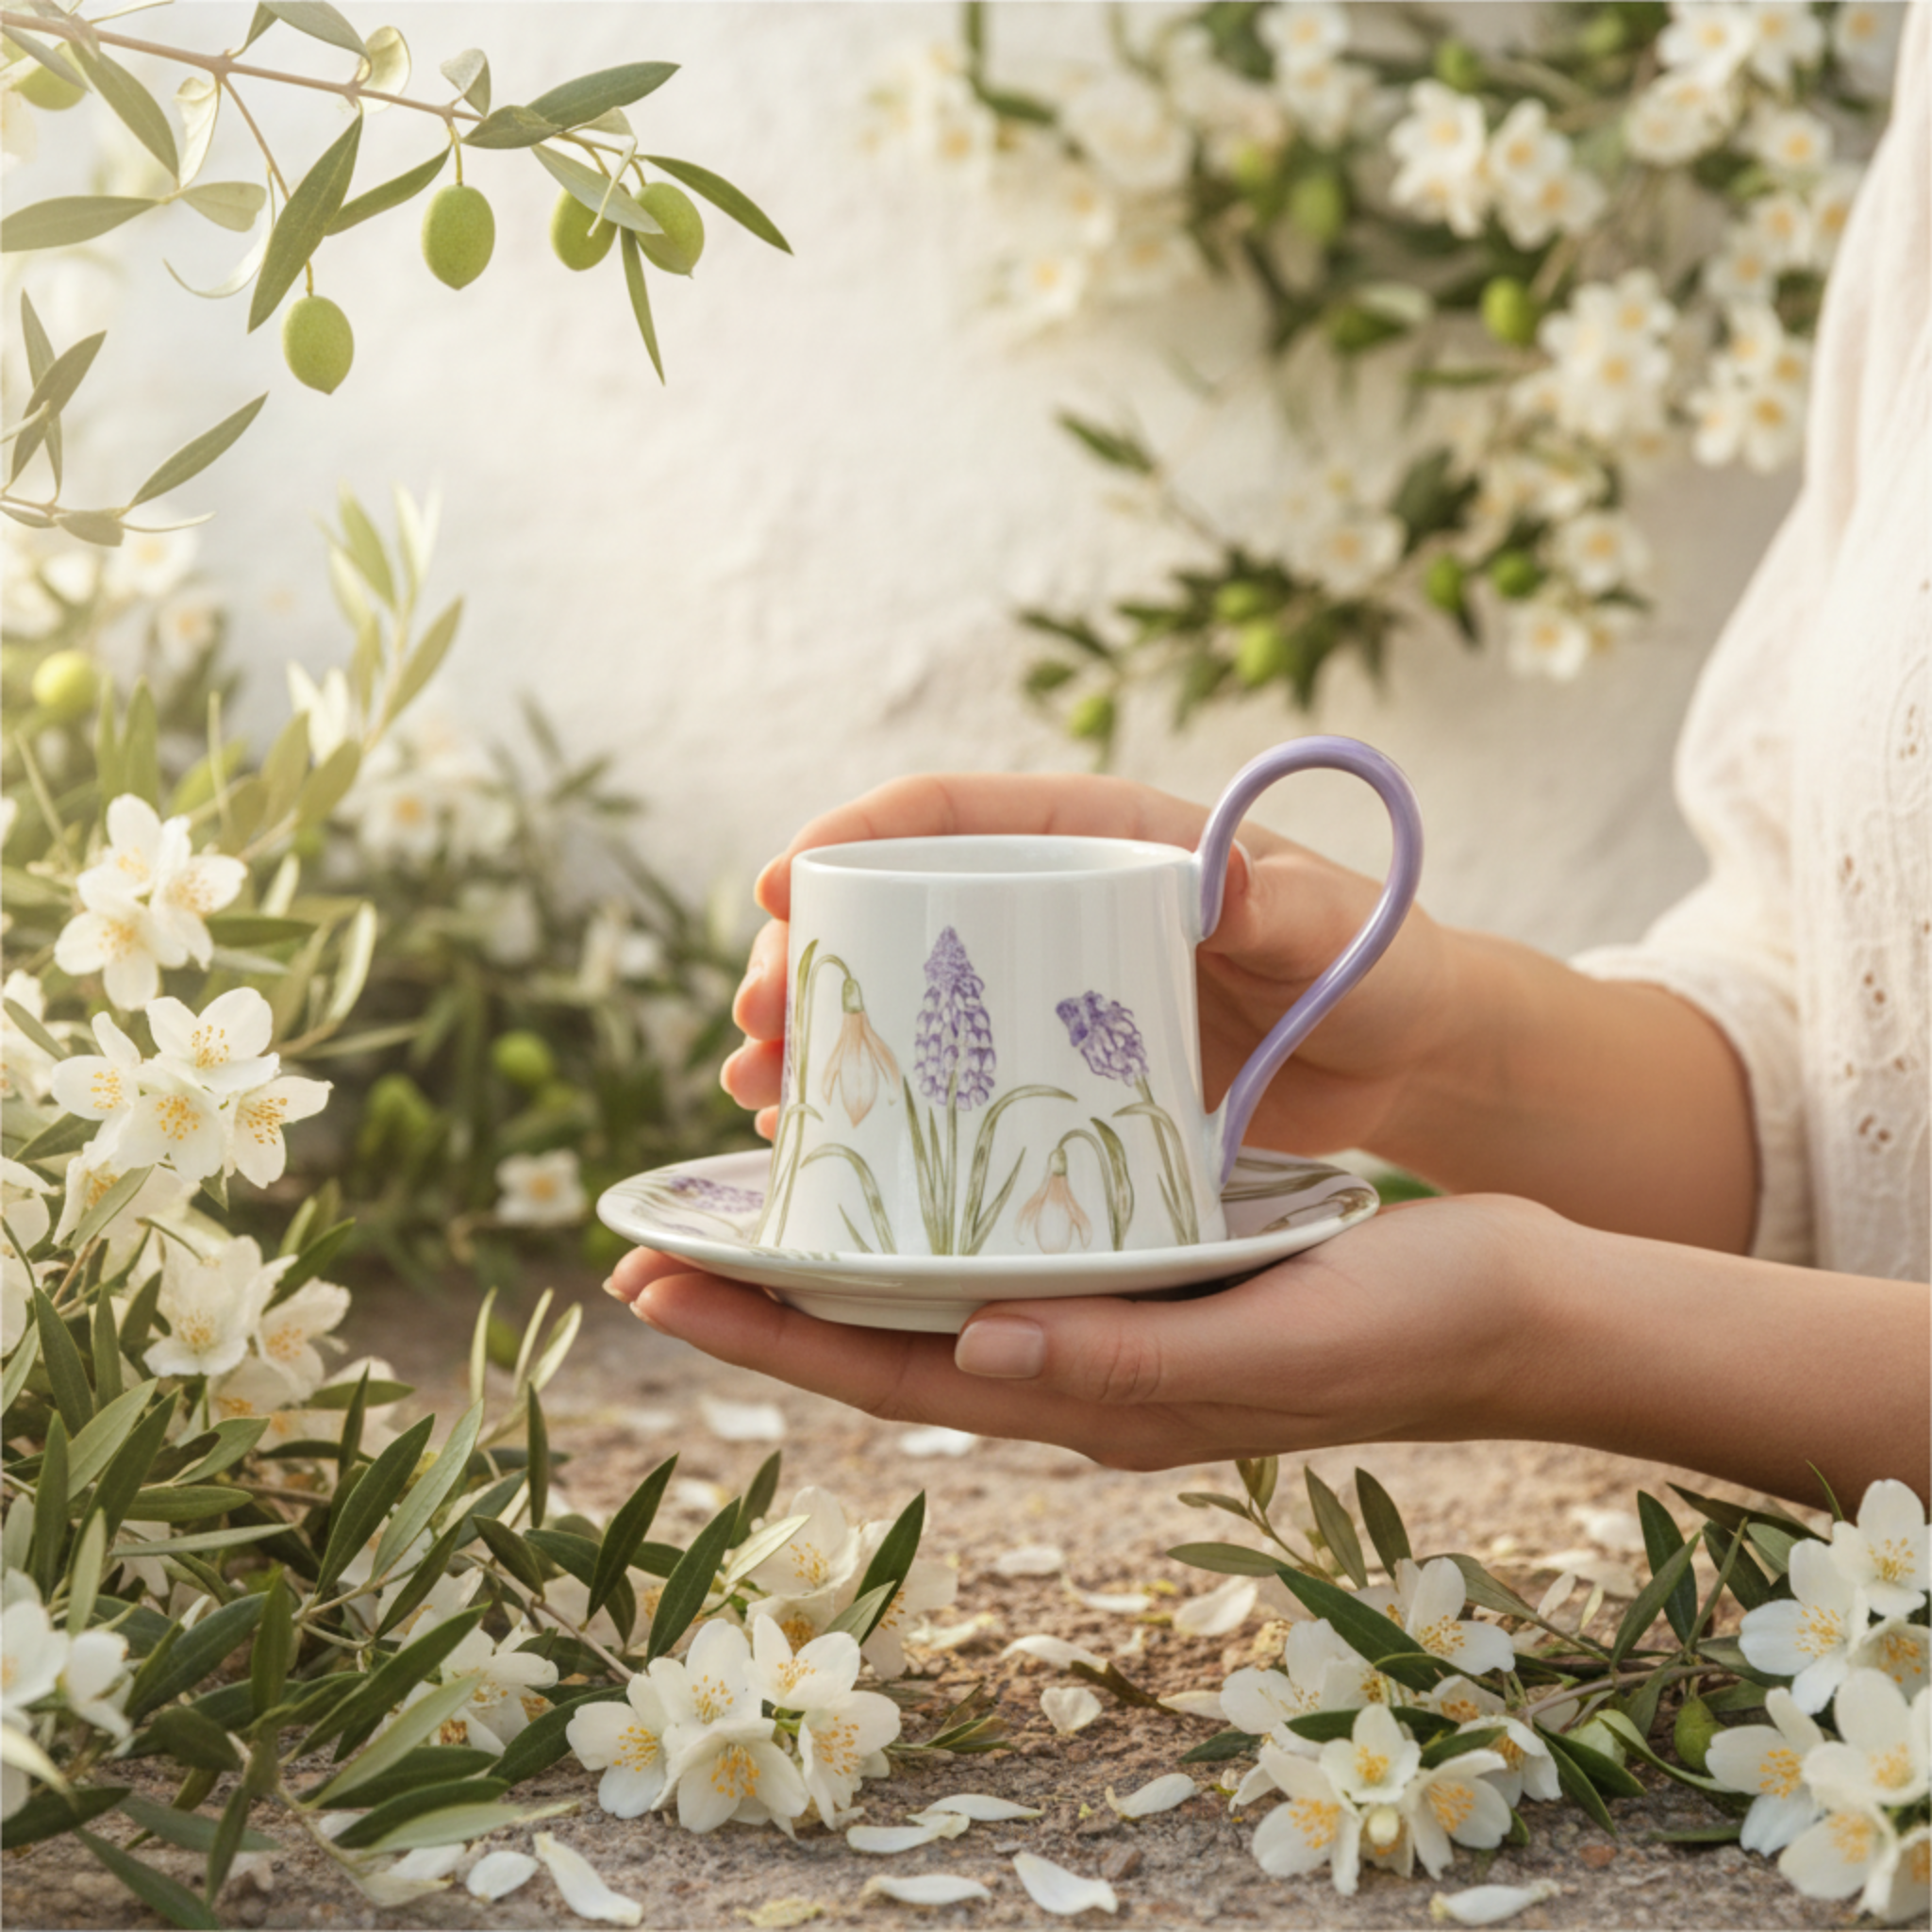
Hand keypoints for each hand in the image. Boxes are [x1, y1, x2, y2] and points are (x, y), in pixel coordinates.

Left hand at [605, 1195, 1551, 1470]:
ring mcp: (1117, 1331)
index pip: (891, 1373)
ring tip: (754, 1200)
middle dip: (766, 1300)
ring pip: (939, 1302)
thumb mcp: (1273, 1339)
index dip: (763, 1333)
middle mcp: (1086, 1374)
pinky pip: (1010, 1260)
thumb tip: (965, 1357)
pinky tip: (912, 1177)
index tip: (652, 1280)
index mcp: (1099, 1400)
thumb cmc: (1413, 1322)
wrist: (1520, 1308)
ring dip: (839, 1262)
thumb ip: (1124, 1360)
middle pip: (888, 1343)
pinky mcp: (1156, 1280)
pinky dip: (935, 1226)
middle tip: (655, 1243)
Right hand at [720, 772, 1464, 1159]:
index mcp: (1098, 837)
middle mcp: (1054, 901)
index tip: (775, 886)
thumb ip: (1274, 907)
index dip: (847, 837)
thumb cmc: (1378, 964)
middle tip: (752, 1025)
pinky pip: (942, 1071)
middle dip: (803, 955)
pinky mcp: (1057, 1061)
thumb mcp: (1329, 931)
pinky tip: (824, 1148)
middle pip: (891, 907)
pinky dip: (875, 1099)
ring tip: (758, 1094)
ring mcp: (1046, 985)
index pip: (945, 814)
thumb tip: (1207, 878)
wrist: (1405, 1051)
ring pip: (898, 994)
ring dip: (818, 1036)